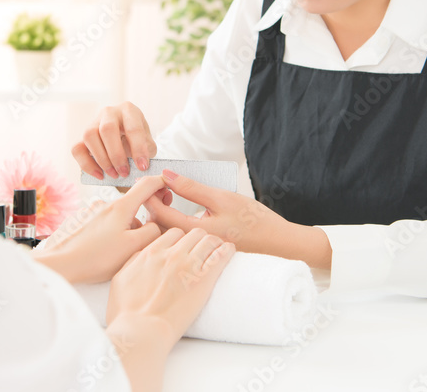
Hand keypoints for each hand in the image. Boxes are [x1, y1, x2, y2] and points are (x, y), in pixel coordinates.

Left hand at [32, 175, 172, 283]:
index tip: (172, 187)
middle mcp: (107, 205)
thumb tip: (158, 225)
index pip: (147, 184)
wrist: (61, 265)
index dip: (163, 183)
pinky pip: (108, 224)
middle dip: (145, 217)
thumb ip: (153, 232)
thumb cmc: (95, 258)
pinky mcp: (86, 223)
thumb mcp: (133, 247)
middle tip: (149, 236)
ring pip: (122, 217)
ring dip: (128, 229)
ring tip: (122, 251)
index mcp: (121, 207)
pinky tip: (107, 251)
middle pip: (135, 204)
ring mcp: (95, 213)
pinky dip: (114, 233)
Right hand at [71, 101, 156, 178]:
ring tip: (114, 175)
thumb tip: (138, 165)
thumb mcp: (148, 143)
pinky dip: (87, 164)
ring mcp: (93, 122)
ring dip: (102, 159)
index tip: (142, 167)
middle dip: (116, 155)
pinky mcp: (82, 136)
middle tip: (124, 172)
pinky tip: (100, 175)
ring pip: (89, 136)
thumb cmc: (138, 141)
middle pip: (107, 129)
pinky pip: (77, 149)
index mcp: (129, 110)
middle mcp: (109, 112)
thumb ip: (146, 152)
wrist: (125, 139)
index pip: (133, 128)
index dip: (138, 149)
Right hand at [108, 227, 234, 339]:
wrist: (141, 330)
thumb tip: (142, 254)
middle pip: (193, 233)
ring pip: (209, 240)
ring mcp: (188, 265)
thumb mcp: (121, 279)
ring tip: (218, 250)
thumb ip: (133, 261)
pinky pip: (222, 255)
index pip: (173, 233)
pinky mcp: (204, 280)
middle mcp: (171, 254)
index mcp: (151, 253)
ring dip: (214, 243)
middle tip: (203, 249)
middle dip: (199, 239)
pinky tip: (229, 252)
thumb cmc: (127, 312)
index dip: (181, 239)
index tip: (185, 248)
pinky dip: (227, 251)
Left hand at [143, 169, 286, 254]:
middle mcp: (190, 248)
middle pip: (155, 225)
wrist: (277, 244)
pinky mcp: (198, 252)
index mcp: (194, 233)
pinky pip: (174, 236)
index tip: (154, 178)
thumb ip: (191, 188)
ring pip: (164, 232)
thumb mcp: (222, 198)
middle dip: (153, 202)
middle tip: (163, 184)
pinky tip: (178, 207)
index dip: (149, 193)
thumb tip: (166, 175)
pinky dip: (170, 219)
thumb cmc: (254, 221)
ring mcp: (194, 253)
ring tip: (171, 193)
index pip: (157, 214)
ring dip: (161, 210)